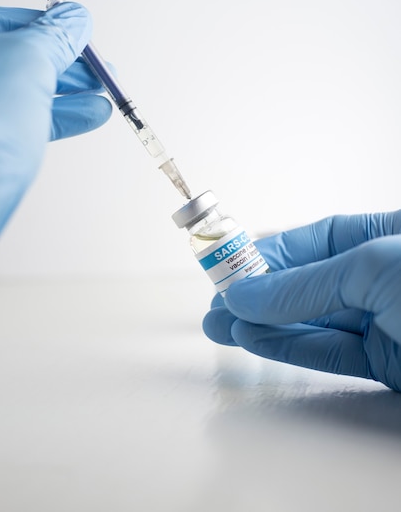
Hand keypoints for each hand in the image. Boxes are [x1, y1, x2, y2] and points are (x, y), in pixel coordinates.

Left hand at [0, 0, 111, 258]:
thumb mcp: (25, 65)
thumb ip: (54, 35)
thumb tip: (74, 19)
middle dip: (50, 34)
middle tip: (85, 43)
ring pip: (11, 72)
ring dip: (62, 76)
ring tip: (103, 85)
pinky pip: (15, 109)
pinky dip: (54, 109)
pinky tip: (90, 112)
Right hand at [203, 211, 400, 391]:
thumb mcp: (373, 267)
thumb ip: (307, 284)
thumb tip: (246, 295)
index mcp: (387, 236)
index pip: (317, 241)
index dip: (270, 255)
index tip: (229, 268)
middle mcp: (381, 279)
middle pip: (308, 285)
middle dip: (258, 295)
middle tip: (217, 304)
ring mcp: (384, 322)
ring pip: (313, 322)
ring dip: (263, 325)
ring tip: (221, 327)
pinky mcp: (386, 364)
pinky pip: (330, 353)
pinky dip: (290, 348)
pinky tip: (254, 341)